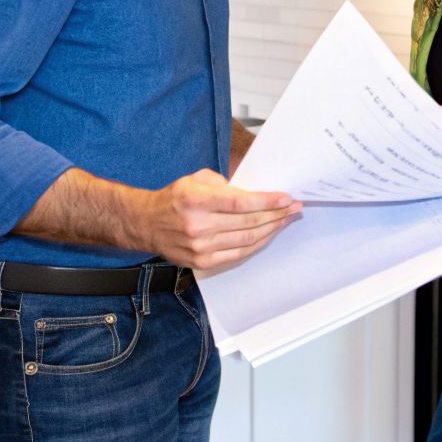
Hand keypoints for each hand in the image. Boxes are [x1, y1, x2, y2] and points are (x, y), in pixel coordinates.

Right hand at [138, 169, 300, 268]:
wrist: (146, 224)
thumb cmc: (175, 198)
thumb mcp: (195, 179)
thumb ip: (225, 184)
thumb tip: (254, 194)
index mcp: (196, 200)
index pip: (240, 203)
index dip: (267, 201)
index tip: (287, 198)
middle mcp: (198, 225)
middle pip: (248, 222)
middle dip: (276, 214)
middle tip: (295, 208)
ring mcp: (200, 247)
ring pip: (247, 240)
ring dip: (272, 229)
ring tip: (286, 220)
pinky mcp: (202, 262)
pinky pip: (238, 254)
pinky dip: (257, 244)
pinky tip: (269, 234)